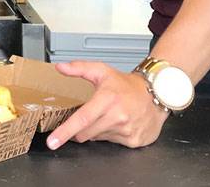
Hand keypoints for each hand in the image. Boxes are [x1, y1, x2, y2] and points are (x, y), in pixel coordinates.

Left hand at [46, 61, 168, 149]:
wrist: (156, 95)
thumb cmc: (126, 85)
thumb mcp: (102, 71)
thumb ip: (79, 68)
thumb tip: (60, 67)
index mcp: (107, 99)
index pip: (82, 119)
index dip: (65, 131)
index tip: (53, 141)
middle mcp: (117, 116)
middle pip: (85, 133)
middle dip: (79, 129)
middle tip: (88, 116)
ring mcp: (126, 130)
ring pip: (97, 138)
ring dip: (96, 130)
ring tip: (107, 116)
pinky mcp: (133, 141)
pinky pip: (111, 142)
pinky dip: (109, 134)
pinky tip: (117, 123)